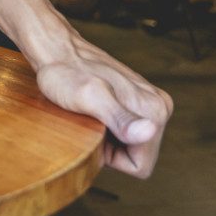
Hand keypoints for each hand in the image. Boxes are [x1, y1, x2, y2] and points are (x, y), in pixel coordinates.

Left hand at [34, 36, 172, 176]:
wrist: (55, 49)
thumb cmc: (65, 73)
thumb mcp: (88, 98)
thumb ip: (119, 117)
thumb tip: (149, 131)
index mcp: (155, 111)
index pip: (140, 166)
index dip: (111, 156)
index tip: (94, 128)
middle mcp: (159, 106)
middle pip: (138, 155)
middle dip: (111, 147)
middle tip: (89, 119)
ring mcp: (149, 101)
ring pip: (131, 143)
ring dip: (108, 136)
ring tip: (90, 112)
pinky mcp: (136, 98)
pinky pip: (125, 128)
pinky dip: (107, 124)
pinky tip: (93, 107)